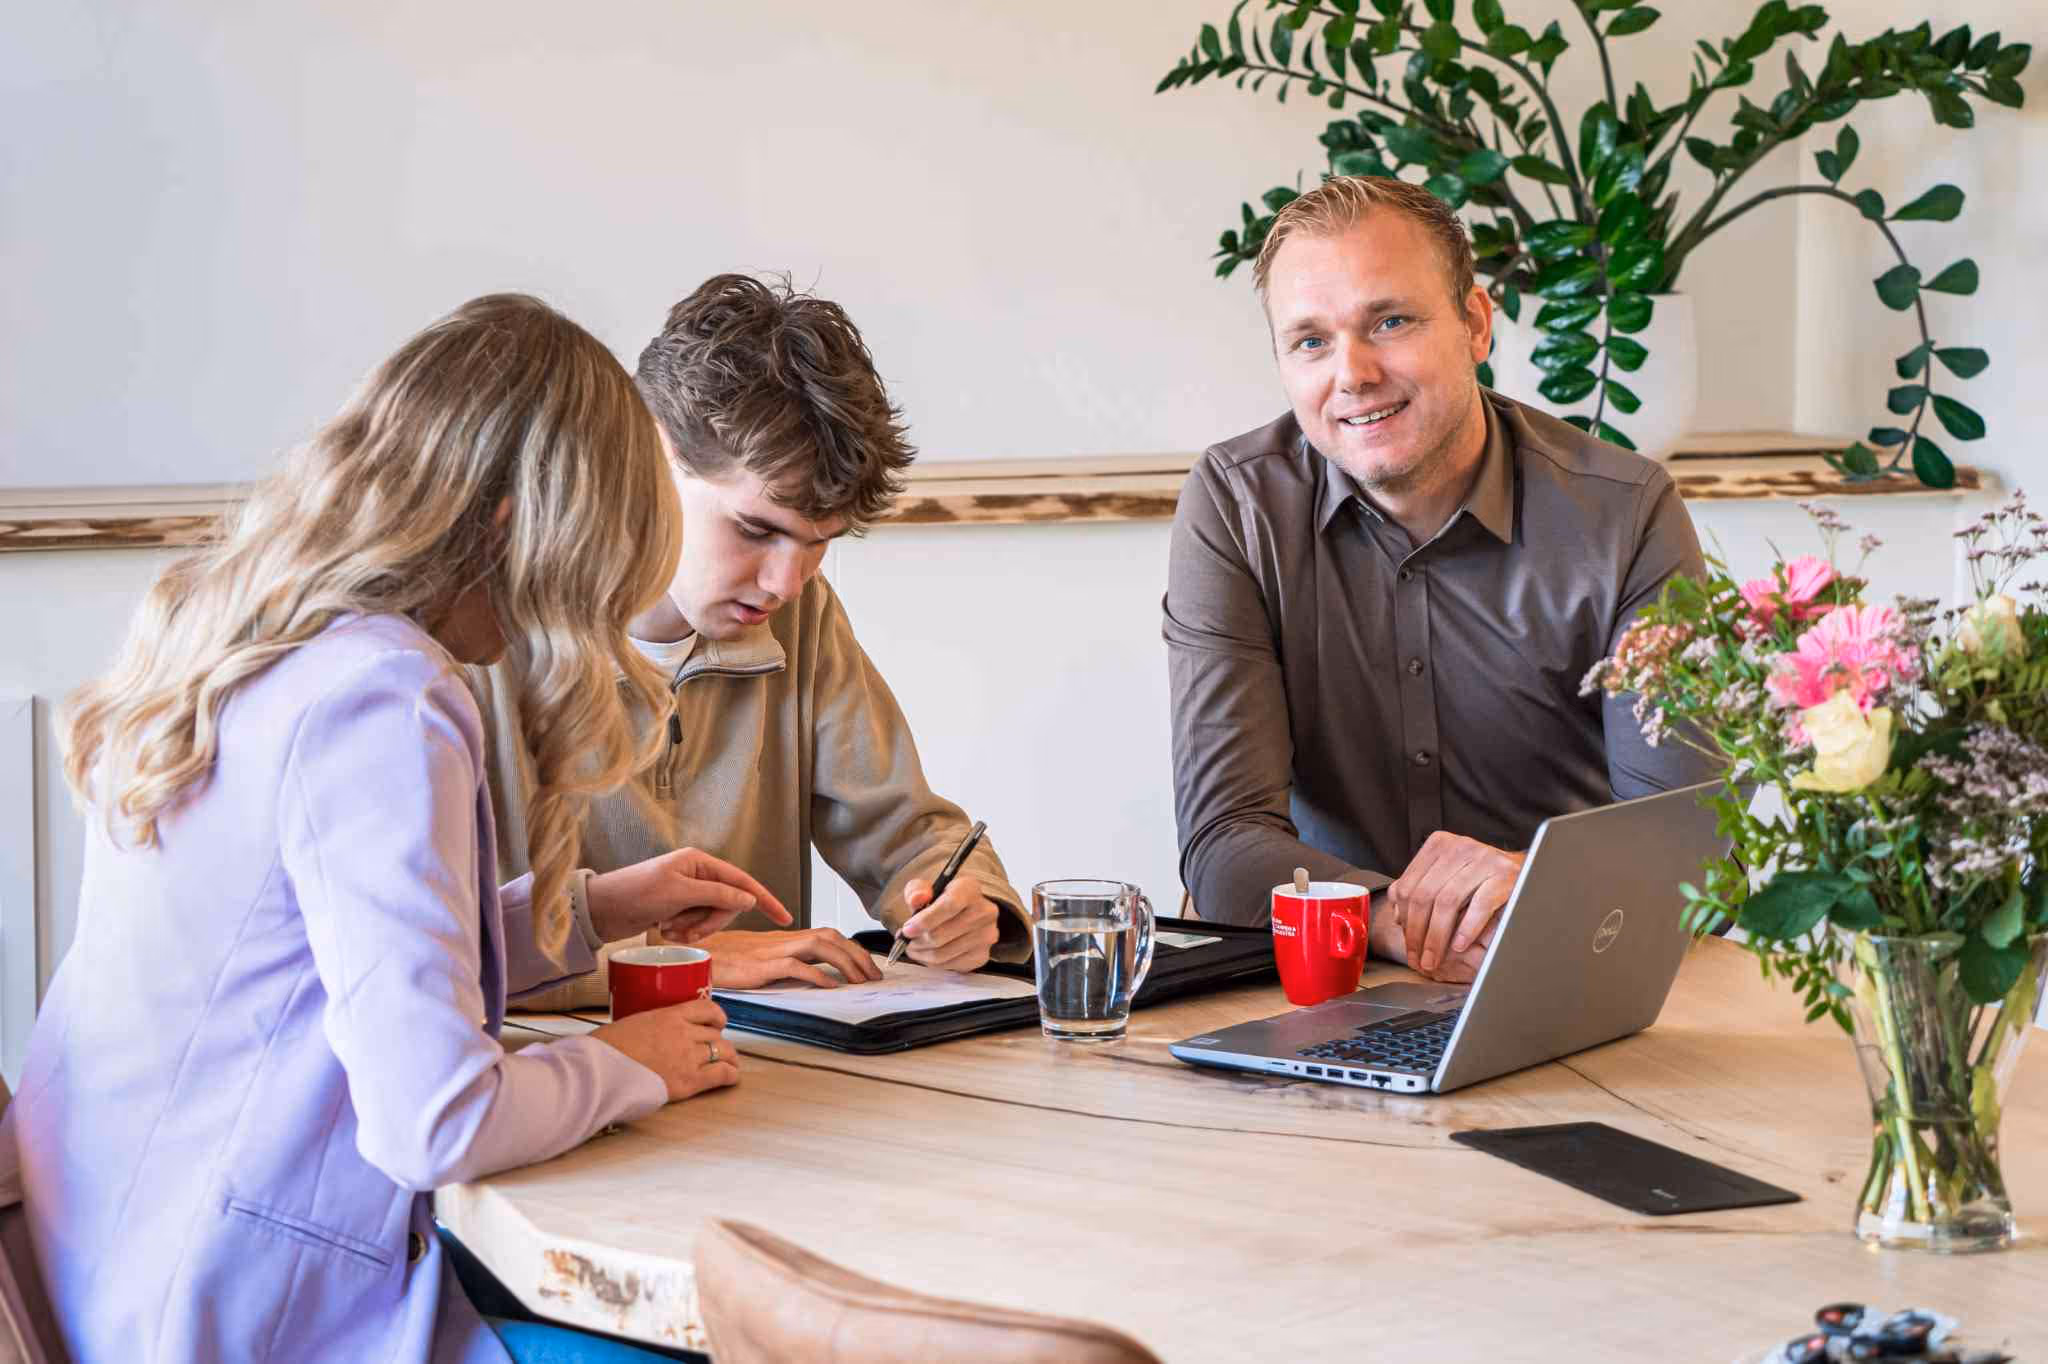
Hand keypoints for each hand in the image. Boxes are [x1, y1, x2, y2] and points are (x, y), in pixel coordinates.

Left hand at [586, 848, 791, 945]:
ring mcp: (686, 894)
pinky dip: (683, 933)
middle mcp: (696, 875)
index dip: (765, 900)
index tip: (784, 918)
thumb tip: (749, 899)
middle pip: (727, 905)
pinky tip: (663, 930)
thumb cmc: (635, 893)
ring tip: (669, 929)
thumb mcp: (679, 893)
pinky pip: (695, 926)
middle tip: (686, 930)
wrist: (599, 910)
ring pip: (711, 918)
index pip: (743, 881)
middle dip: (710, 922)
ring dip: (694, 929)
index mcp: (699, 862)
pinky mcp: (676, 910)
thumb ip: (718, 894)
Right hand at [591, 997, 738, 1101]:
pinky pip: (720, 1074)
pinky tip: (732, 1077)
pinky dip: (730, 1075)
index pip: (706, 1008)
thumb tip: (649, 1036)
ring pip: (722, 1052)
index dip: (717, 1016)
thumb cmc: (603, 1050)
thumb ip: (649, 1027)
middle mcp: (683, 1033)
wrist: (598, 1072)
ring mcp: (687, 1057)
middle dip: (720, 1042)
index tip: (718, 1023)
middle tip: (719, 1050)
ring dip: (729, 1058)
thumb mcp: (630, 1025)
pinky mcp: (687, 1082)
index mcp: (668, 1015)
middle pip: (716, 1035)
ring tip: (731, 1064)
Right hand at [702, 927, 881, 988]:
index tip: (869, 968)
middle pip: (831, 937)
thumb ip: (786, 963)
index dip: (852, 949)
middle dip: (857, 955)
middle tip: (874, 977)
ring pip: (819, 945)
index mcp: (785, 939)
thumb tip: (814, 976)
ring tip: (860, 981)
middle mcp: (783, 941)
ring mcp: (772, 952)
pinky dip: (816, 975)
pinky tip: (830, 986)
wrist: (695, 957)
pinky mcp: (760, 966)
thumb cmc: (725, 960)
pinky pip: (794, 966)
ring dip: (845, 962)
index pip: (829, 936)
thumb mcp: (762, 960)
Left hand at [898, 874, 1001, 971]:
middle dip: (917, 940)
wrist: (960, 914)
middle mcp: (984, 912)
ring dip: (921, 953)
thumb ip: (917, 891)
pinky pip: (949, 965)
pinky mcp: (981, 956)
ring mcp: (986, 936)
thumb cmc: (941, 901)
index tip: (907, 929)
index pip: (950, 905)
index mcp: (970, 889)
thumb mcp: (925, 889)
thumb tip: (917, 899)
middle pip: (941, 934)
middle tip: (906, 939)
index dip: (925, 920)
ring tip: (913, 946)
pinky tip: (926, 952)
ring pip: (942, 953)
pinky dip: (931, 962)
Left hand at [1387, 833, 1524, 977]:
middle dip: (1418, 933)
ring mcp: (1483, 858)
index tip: (1409, 946)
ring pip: (1448, 901)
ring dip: (1438, 937)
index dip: (1404, 921)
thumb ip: (1418, 889)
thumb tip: (1397, 915)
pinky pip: (1480, 905)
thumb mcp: (1446, 877)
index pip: (1408, 886)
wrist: (1525, 871)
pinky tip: (1459, 945)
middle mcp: (1459, 846)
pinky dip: (1467, 928)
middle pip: (1425, 895)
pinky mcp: (1505, 874)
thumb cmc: (1480, 879)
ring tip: (1435, 958)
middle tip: (1420, 959)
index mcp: (1438, 844)